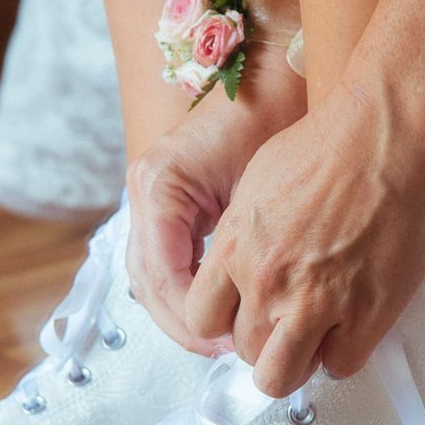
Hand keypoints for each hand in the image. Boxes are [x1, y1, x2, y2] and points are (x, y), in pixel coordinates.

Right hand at [125, 60, 305, 353]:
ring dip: (184, 314)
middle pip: (148, 283)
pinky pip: (168, 261)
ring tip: (225, 339)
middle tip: (226, 351)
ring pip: (152, 278)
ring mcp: (151, 197)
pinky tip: (223, 310)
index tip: (226, 341)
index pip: (161, 275)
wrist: (279, 73)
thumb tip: (235, 315)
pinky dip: (190, 291)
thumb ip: (237, 248)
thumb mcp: (259, 190)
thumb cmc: (276, 118)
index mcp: (159, 185)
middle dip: (185, 325)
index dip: (191, 319)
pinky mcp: (169, 203)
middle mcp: (145, 192)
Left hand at [182, 83, 424, 396]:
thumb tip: (242, 254)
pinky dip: (344, 353)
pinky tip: (352, 330)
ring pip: (282, 375)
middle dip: (262, 343)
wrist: (389, 133)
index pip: (201, 318)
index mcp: (235, 247)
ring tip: (314, 341)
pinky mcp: (365, 314)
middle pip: (243, 350)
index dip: (223, 322)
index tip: (241, 316)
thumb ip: (244, 230)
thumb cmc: (333, 142)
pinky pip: (341, 365)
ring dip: (296, 362)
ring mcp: (316, 303)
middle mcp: (267, 281)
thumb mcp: (260, 181)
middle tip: (284, 329)